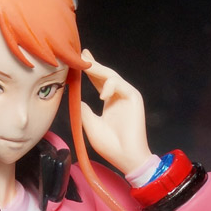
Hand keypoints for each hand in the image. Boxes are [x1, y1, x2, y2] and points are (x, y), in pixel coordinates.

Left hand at [81, 49, 151, 175]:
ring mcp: (127, 96)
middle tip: (81, 53)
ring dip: (99, 70)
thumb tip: (76, 98)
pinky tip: (101, 95)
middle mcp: (118, 96)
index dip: (89, 71)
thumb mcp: (91, 126)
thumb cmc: (110, 146)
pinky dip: (110, 87)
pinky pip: (121, 85)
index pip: (98, 81)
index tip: (78, 59)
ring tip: (86, 67)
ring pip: (112, 76)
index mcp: (109, 101)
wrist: (126, 157)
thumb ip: (84, 111)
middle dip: (93, 64)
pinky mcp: (134, 98)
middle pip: (105, 75)